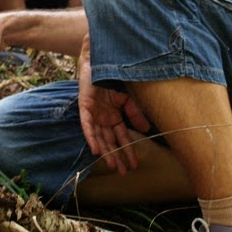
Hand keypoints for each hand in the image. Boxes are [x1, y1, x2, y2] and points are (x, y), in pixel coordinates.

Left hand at [77, 35, 150, 175]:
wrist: (101, 59)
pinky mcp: (84, 107)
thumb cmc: (113, 76)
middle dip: (117, 157)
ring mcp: (93, 113)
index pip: (122, 137)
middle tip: (123, 172)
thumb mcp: (128, 97)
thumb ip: (135, 112)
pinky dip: (91, 138)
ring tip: (112, 166)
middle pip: (110, 141)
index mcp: (114, 115)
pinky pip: (87, 126)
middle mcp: (103, 117)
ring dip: (106, 152)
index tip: (134, 164)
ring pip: (99, 137)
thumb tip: (146, 130)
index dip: (128, 150)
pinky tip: (96, 150)